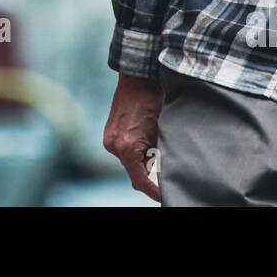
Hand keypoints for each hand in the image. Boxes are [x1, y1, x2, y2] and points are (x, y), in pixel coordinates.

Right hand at [103, 72, 164, 201]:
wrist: (137, 79)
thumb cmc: (153, 101)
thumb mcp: (162, 131)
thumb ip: (159, 154)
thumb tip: (164, 172)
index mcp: (127, 147)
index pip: (140, 181)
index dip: (154, 191)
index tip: (164, 197)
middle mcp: (114, 145)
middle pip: (134, 172)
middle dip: (149, 175)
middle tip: (167, 176)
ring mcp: (109, 140)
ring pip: (129, 162)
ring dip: (143, 161)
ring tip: (158, 150)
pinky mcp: (110, 134)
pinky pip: (124, 151)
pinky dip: (136, 152)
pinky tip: (148, 141)